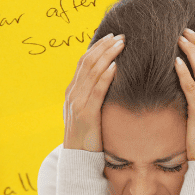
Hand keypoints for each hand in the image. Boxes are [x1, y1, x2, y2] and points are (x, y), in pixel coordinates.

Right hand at [63, 33, 125, 151]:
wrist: (78, 158)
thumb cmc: (89, 134)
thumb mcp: (89, 110)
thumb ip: (94, 95)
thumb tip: (111, 78)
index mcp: (72, 90)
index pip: (84, 61)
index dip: (98, 47)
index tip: (112, 36)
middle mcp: (72, 93)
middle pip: (88, 62)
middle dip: (105, 46)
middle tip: (121, 35)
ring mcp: (77, 102)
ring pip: (92, 72)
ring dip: (108, 55)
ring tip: (121, 44)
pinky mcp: (86, 114)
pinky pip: (96, 91)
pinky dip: (105, 77)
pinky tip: (115, 66)